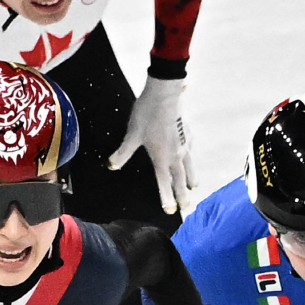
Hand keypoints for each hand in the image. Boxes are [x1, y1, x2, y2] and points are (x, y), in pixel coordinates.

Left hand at [106, 75, 195, 214]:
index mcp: (162, 158)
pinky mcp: (188, 133)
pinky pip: (191, 151)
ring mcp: (184, 144)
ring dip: (190, 179)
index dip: (167, 198)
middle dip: (183, 195)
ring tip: (193, 187)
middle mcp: (176, 155)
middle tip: (187, 208)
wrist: (164, 93)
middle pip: (181, 180)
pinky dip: (191, 159)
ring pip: (190, 167)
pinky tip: (190, 158)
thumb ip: (122, 153)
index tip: (170, 210)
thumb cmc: (147, 114)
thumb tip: (111, 166)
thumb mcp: (131, 135)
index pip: (164, 184)